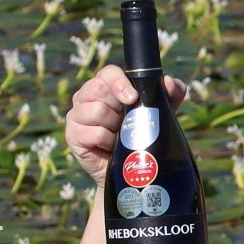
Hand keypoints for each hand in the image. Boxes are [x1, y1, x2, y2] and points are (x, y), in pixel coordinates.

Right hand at [65, 66, 187, 182]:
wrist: (129, 170)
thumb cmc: (143, 135)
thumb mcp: (162, 113)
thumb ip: (171, 94)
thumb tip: (168, 81)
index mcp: (106, 86)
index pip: (108, 73)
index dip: (120, 83)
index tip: (133, 98)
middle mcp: (86, 96)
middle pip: (98, 89)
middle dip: (118, 107)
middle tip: (126, 120)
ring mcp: (77, 115)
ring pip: (95, 110)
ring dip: (114, 125)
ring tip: (120, 135)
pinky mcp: (72, 135)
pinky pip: (93, 132)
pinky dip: (107, 141)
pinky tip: (111, 146)